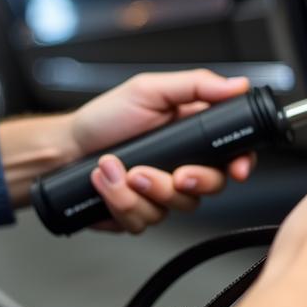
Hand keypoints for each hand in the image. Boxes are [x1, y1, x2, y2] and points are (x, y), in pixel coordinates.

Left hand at [68, 70, 255, 233]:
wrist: (65, 149)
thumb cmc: (104, 117)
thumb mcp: (150, 89)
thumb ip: (196, 86)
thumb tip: (237, 85)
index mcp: (192, 135)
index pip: (232, 153)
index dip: (241, 163)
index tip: (235, 169)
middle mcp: (182, 166)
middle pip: (212, 187)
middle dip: (186, 182)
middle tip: (161, 172)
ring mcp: (163, 193)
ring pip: (176, 208)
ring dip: (141, 191)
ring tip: (116, 169)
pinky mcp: (141, 213)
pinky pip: (145, 221)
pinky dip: (120, 202)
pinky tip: (106, 182)